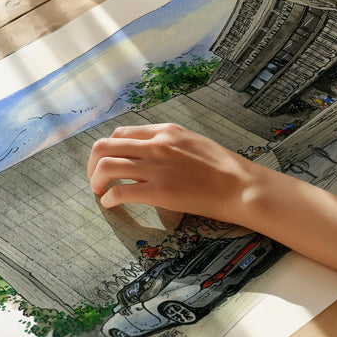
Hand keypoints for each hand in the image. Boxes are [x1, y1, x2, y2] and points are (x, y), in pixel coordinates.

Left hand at [87, 123, 336, 312]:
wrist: (242, 186)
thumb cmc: (224, 167)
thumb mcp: (195, 143)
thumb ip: (170, 142)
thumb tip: (152, 149)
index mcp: (165, 131)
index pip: (121, 133)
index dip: (108, 149)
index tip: (107, 163)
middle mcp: (156, 145)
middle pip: (105, 146)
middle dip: (93, 164)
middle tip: (95, 180)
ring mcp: (156, 167)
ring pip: (106, 168)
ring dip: (96, 182)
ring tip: (99, 194)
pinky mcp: (158, 191)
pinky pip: (120, 192)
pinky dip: (109, 199)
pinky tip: (112, 206)